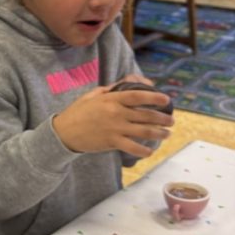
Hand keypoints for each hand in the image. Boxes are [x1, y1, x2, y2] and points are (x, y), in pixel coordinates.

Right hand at [53, 85, 173, 158]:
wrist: (64, 132)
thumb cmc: (78, 112)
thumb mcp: (93, 95)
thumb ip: (111, 89)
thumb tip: (129, 83)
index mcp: (111, 100)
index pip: (137, 96)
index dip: (154, 97)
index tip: (166, 100)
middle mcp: (116, 113)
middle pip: (146, 115)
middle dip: (162, 118)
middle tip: (171, 120)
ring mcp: (115, 129)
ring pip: (144, 132)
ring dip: (159, 133)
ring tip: (167, 134)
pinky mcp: (112, 142)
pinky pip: (133, 147)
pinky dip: (143, 150)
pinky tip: (150, 151)